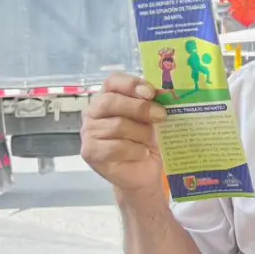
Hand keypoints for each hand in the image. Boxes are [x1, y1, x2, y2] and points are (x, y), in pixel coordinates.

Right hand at [81, 73, 166, 195]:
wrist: (144, 172)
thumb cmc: (146, 141)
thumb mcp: (153, 119)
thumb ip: (153, 104)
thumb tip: (165, 93)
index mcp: (107, 97)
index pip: (112, 82)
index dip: (130, 84)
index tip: (151, 92)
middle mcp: (93, 113)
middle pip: (111, 102)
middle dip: (139, 108)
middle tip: (161, 115)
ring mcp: (89, 133)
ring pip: (117, 126)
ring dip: (141, 133)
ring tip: (150, 141)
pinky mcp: (91, 153)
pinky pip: (116, 147)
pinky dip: (136, 150)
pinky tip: (142, 153)